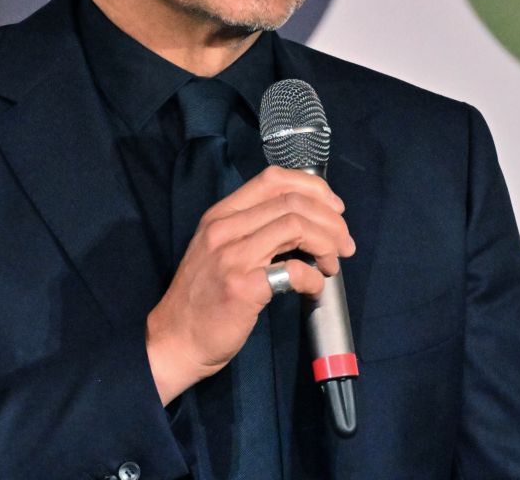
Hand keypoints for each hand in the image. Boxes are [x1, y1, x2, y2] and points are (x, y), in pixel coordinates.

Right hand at [145, 166, 354, 404]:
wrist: (174, 340)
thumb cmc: (202, 297)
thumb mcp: (218, 250)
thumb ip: (252, 230)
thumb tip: (305, 222)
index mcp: (220, 215)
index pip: (273, 178)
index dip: (313, 188)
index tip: (334, 209)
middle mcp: (224, 228)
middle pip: (292, 201)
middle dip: (331, 220)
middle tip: (345, 243)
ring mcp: (232, 257)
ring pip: (296, 226)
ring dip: (327, 244)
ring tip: (333, 264)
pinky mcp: (242, 288)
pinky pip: (292, 270)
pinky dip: (313, 277)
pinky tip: (314, 288)